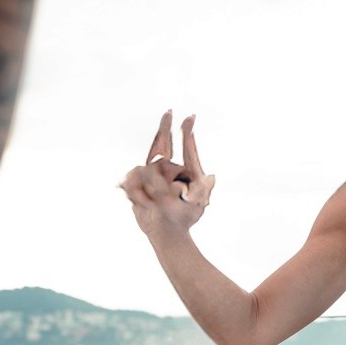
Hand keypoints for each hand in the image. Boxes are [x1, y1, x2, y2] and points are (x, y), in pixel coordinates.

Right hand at [118, 110, 216, 236]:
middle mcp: (169, 169)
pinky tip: (145, 204)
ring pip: (148, 169)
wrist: (167, 232)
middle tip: (169, 112)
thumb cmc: (186, 218)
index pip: (188, 149)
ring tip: (156, 205)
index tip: (191, 117)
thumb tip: (212, 177)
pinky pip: (134, 181)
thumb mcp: (198, 205)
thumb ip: (203, 191)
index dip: (188, 132)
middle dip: (165, 128)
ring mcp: (153, 174)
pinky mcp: (138, 183)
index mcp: (187, 171)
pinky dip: (139, 193)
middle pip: (164, 144)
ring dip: (152, 187)